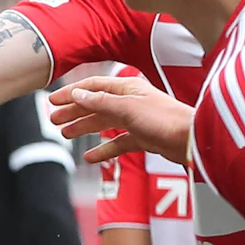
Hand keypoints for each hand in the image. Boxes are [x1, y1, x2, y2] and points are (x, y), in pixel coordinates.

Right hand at [48, 76, 194, 163]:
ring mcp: (136, 120)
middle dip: (74, 111)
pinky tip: (90, 156)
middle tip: (54, 119)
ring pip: (103, 122)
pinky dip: (103, 149)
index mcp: (127, 88)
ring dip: (84, 127)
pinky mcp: (142, 138)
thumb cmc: (164, 120)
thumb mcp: (127, 107)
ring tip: (66, 134)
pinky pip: (117, 143)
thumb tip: (77, 95)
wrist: (191, 140)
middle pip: (95, 105)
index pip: (92, 87)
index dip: (71, 93)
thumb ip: (100, 102)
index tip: (54, 100)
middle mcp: (130, 102)